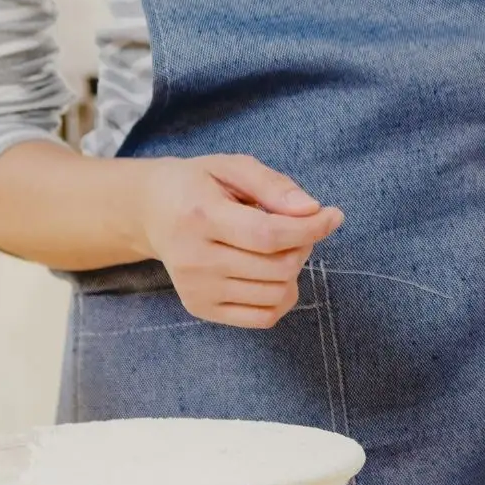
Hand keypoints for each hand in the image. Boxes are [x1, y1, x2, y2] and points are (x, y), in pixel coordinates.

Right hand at [129, 155, 343, 328]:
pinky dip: (281, 297)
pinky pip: (263, 317)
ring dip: (293, 270)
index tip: (334, 215)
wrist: (151, 211)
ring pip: (276, 294)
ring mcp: (195, 289)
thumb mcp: (232, 167)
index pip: (268, 235)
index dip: (310, 228)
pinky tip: (272, 273)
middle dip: (303, 245)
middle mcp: (194, 259)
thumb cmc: (199, 185)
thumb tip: (312, 210)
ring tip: (278, 246)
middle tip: (297, 226)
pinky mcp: (200, 308)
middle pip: (278, 267)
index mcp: (200, 216)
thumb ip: (274, 185)